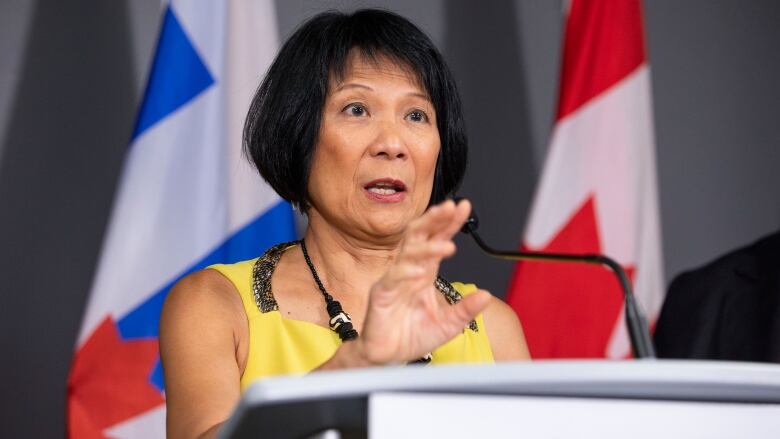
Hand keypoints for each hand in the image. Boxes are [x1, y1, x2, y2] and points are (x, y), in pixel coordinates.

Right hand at [354, 199, 491, 363]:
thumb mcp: (448, 325)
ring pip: (408, 252)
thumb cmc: (412, 336)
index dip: (450, 223)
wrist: (388, 356)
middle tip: (450, 208)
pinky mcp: (381, 293)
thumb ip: (465, 309)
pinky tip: (419, 271)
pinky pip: (393, 277)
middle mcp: (409, 270)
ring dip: (427, 246)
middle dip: (435, 219)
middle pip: (420, 235)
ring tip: (447, 246)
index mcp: (425, 272)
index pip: (439, 240)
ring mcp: (394, 279)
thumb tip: (486, 295)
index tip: (463, 207)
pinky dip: (406, 272)